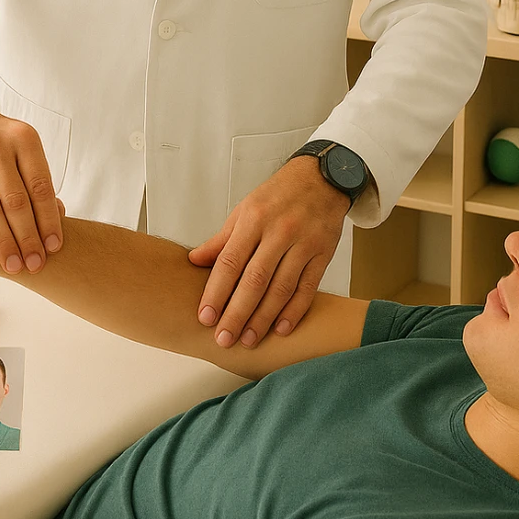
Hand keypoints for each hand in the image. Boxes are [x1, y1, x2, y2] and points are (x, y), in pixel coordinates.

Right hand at [0, 81, 62, 273]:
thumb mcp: (23, 147)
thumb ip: (36, 179)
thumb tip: (58, 218)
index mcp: (24, 139)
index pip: (40, 186)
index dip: (48, 219)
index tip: (54, 247)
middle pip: (15, 200)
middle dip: (27, 237)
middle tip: (35, 264)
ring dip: (2, 241)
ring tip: (12, 265)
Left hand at [187, 158, 348, 348]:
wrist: (321, 178)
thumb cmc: (278, 195)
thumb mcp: (245, 209)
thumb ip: (222, 239)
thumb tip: (194, 261)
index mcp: (254, 219)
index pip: (230, 262)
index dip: (216, 292)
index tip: (205, 317)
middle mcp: (279, 231)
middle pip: (254, 280)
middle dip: (237, 313)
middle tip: (224, 339)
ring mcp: (303, 243)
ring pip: (281, 288)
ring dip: (263, 318)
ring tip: (248, 339)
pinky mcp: (323, 254)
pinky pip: (307, 287)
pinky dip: (294, 311)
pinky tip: (281, 329)